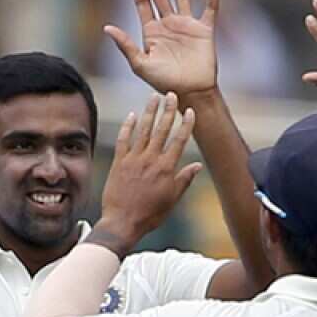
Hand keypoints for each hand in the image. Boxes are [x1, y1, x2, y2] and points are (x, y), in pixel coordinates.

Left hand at [93, 93, 202, 255]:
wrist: (122, 223)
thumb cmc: (149, 215)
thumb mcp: (171, 199)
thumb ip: (184, 180)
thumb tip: (198, 165)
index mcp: (166, 168)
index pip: (179, 140)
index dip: (186, 124)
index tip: (190, 111)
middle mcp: (150, 160)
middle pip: (162, 130)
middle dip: (168, 110)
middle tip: (172, 94)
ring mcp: (133, 159)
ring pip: (143, 130)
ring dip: (150, 112)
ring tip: (154, 97)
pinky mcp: (119, 162)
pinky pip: (123, 140)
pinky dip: (128, 127)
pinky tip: (132, 115)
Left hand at [105, 0, 219, 97]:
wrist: (189, 92)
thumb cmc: (163, 83)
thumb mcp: (140, 65)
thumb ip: (125, 45)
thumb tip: (107, 27)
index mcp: (151, 32)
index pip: (142, 4)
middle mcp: (167, 24)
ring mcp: (186, 25)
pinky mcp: (204, 29)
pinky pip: (210, 8)